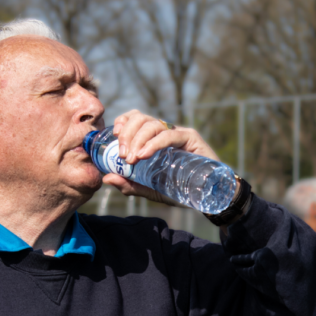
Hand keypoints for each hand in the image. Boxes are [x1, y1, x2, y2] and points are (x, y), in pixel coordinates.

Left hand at [101, 110, 220, 203]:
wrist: (208, 197)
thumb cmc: (180, 191)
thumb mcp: (150, 190)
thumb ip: (130, 184)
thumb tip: (107, 178)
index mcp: (154, 139)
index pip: (136, 119)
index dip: (123, 121)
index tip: (115, 136)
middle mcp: (165, 132)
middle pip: (141, 118)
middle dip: (128, 133)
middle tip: (123, 155)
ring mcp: (179, 133)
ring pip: (153, 123)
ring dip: (138, 139)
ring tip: (133, 159)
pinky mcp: (191, 138)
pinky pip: (169, 135)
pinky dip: (154, 143)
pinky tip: (144, 155)